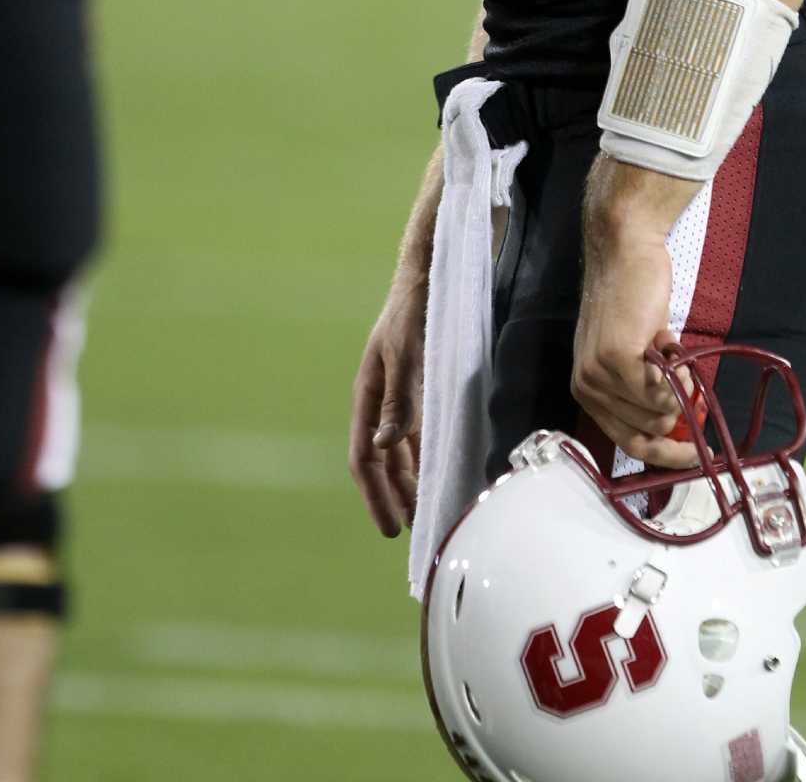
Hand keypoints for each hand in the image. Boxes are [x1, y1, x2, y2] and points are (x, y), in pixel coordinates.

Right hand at [348, 276, 428, 536]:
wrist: (430, 272)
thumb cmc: (414, 309)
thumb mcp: (407, 353)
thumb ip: (399, 399)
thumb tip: (385, 446)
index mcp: (368, 394)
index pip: (364, 456)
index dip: (375, 494)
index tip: (389, 528)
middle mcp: (382, 400)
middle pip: (382, 460)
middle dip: (392, 496)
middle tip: (408, 532)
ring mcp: (402, 394)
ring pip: (402, 450)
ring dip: (410, 480)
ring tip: (425, 510)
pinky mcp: (423, 386)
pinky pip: (421, 431)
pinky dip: (426, 454)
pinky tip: (441, 468)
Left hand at [571, 226, 697, 469]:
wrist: (625, 251)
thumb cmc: (633, 298)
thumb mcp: (634, 352)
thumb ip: (644, 389)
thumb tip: (678, 428)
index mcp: (587, 390)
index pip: (627, 443)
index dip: (664, 455)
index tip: (697, 456)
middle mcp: (586, 388)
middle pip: (646, 433)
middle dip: (676, 411)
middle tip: (684, 375)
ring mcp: (598, 374)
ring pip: (658, 415)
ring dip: (678, 388)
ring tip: (670, 351)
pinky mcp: (616, 358)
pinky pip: (661, 394)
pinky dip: (677, 376)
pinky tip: (669, 345)